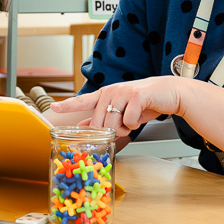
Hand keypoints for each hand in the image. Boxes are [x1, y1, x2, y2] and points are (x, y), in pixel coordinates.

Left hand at [50, 76, 194, 131]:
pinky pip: (129, 121)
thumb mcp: (121, 110)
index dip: (67, 105)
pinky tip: (141, 116)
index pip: (82, 101)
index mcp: (105, 94)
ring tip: (133, 121)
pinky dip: (135, 124)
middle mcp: (111, 91)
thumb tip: (83, 126)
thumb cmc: (145, 103)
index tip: (54, 108)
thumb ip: (102, 117)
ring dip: (124, 129)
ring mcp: (123, 92)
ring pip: (113, 124)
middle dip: (111, 132)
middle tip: (124, 125)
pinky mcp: (136, 96)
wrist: (169, 93)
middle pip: (99, 123)